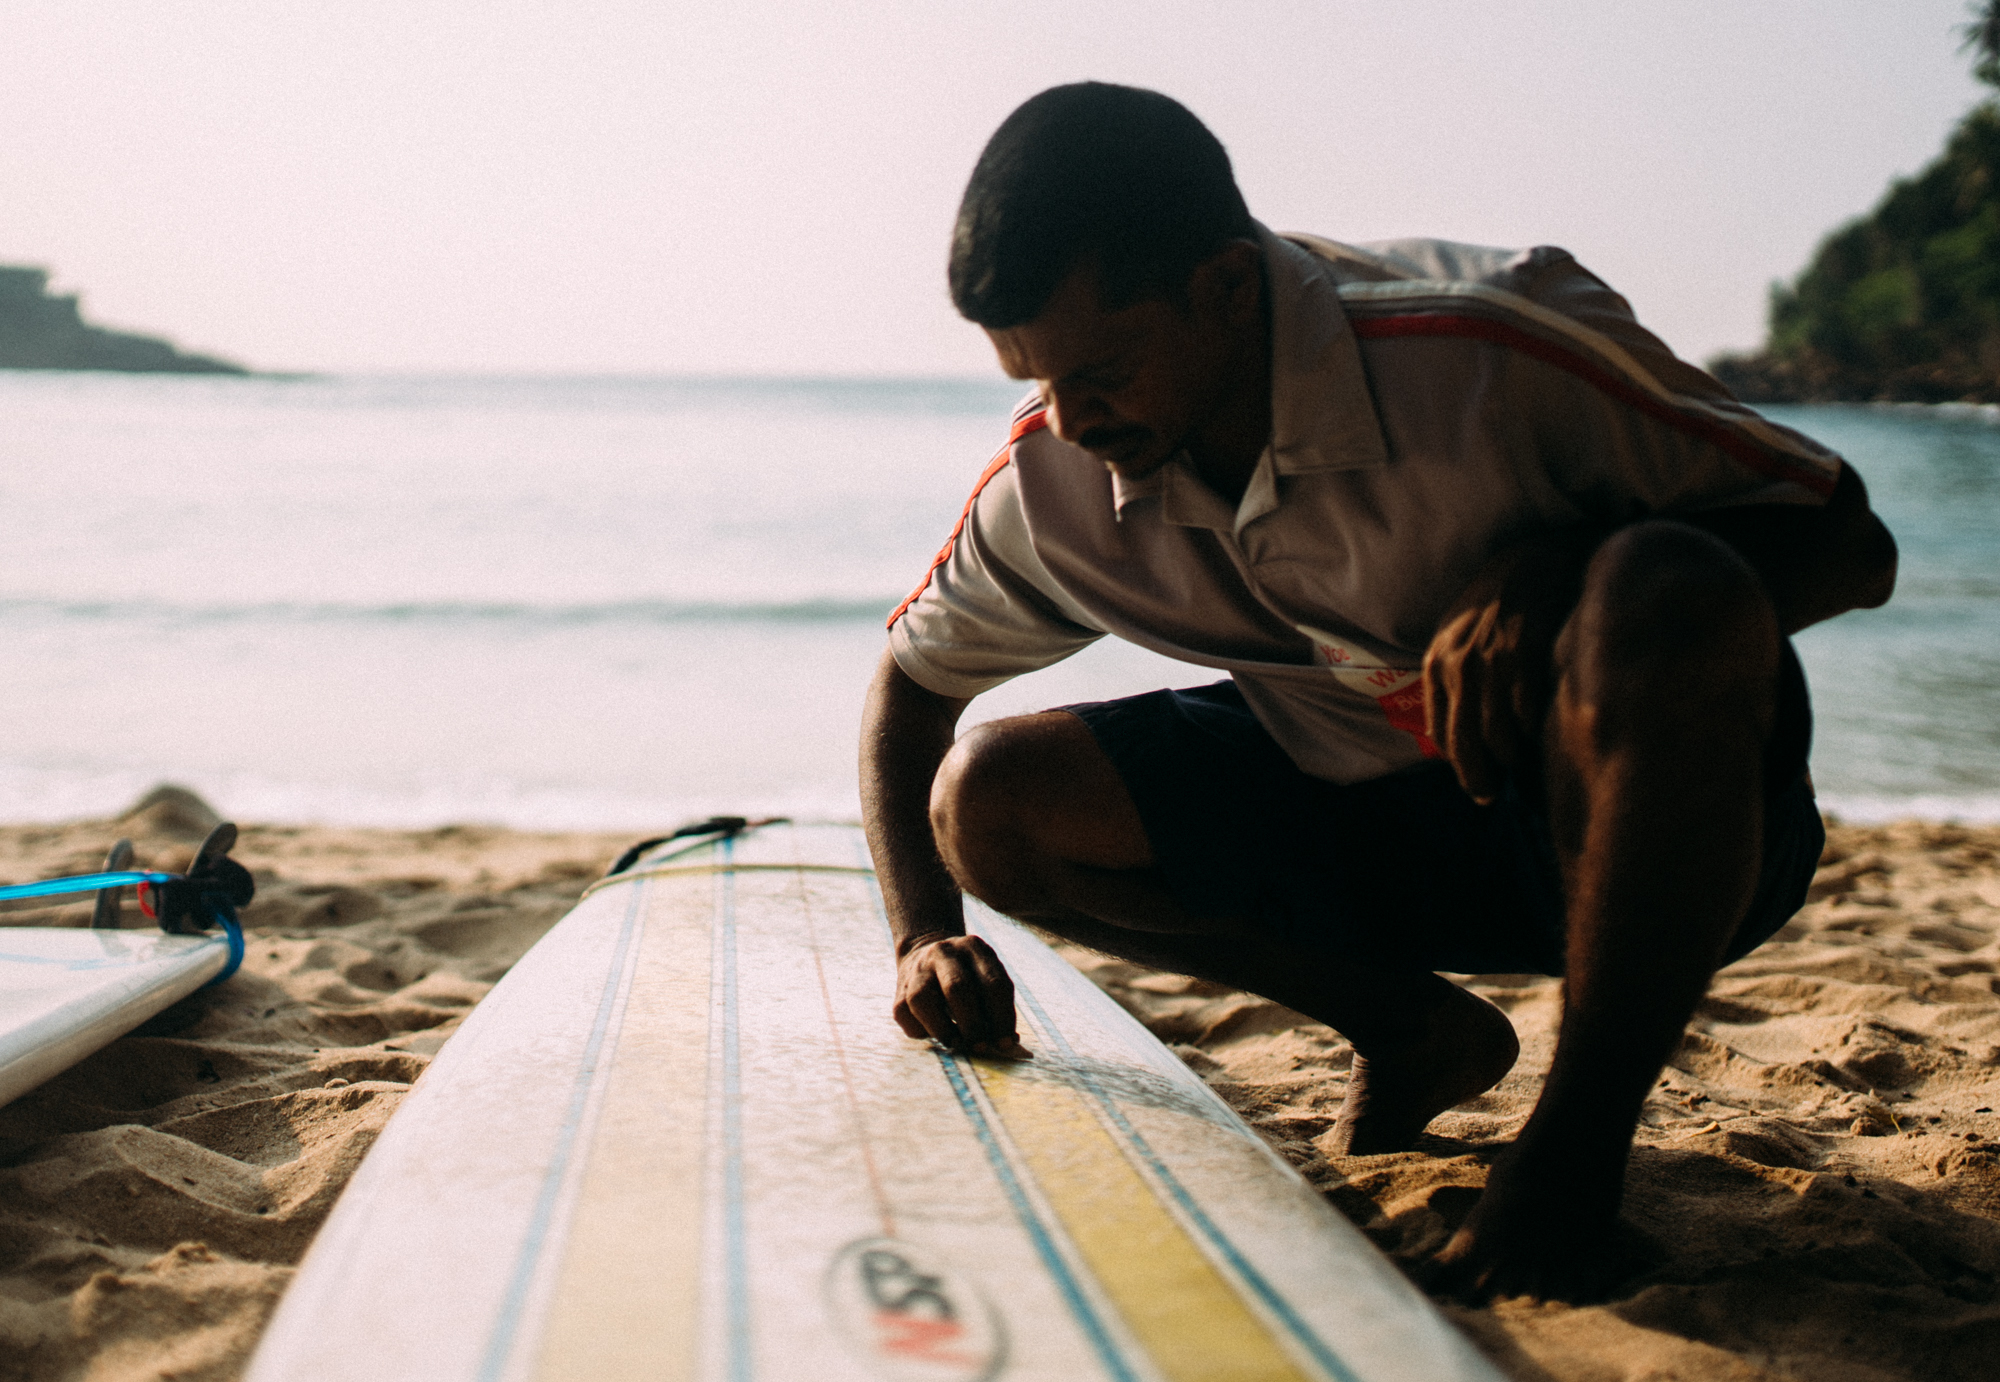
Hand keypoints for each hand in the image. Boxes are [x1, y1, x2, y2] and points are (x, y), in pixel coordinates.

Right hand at [893, 932, 1020, 1052]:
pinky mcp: (899, 988)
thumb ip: (997, 1007)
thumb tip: (1009, 1042)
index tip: (1005, 1043)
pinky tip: (935, 1034)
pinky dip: (922, 1031)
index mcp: (974, 948)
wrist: (924, 951)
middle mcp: (944, 953)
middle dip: (972, 1024)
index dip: (1001, 1017)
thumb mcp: (984, 978)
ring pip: (922, 999)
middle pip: (957, 988)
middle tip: (981, 1047)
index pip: (993, 983)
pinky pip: (905, 1014)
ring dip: (942, 1029)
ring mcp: (918, 968)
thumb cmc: (966, 975)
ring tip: (956, 1043)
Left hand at [1422, 538, 1585, 803]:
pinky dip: (1535, 735)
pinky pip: (1526, 717)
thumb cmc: (1504, 603)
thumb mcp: (1463, 635)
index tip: (1479, 786)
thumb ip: (1455, 679)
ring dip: (1512, 761)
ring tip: (1526, 767)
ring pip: (1498, 738)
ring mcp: (1490, 662)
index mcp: (1438, 663)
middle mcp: (1458, 665)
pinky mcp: (1524, 657)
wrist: (1542, 559)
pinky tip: (1544, 737)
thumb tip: (1460, 737)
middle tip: (1496, 794)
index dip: (1461, 767)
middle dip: (1481, 777)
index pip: (1443, 735)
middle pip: (1466, 745)